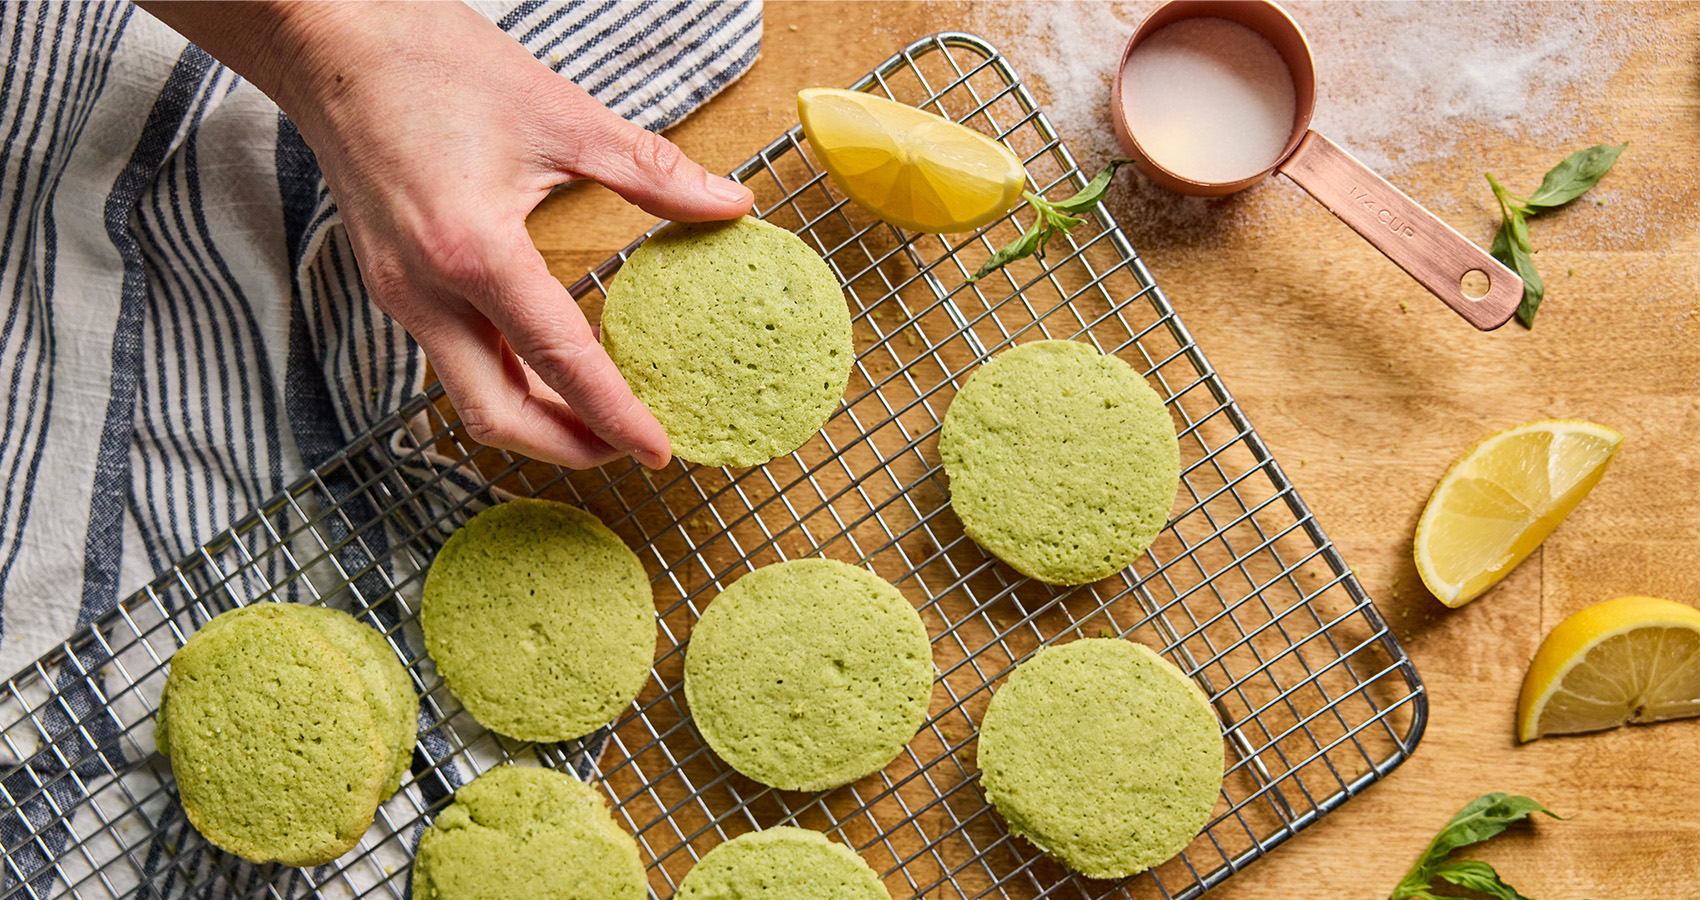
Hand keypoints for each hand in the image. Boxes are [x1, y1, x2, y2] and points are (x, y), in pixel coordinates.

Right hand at [140, 1, 753, 468]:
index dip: (615, 415)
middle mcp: (425, 290)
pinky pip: (451, 359)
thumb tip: (729, 203)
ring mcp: (400, 293)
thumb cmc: (432, 63)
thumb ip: (651, 172)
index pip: (559, 360)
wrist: (328, 39)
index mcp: (473, 250)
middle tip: (630, 450)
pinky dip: (505, 380)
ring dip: (535, 419)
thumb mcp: (560, 114)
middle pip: (498, 414)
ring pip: (469, 394)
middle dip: (567, 447)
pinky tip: (546, 369)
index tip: (659, 451)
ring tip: (598, 420)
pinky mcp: (391, 284)